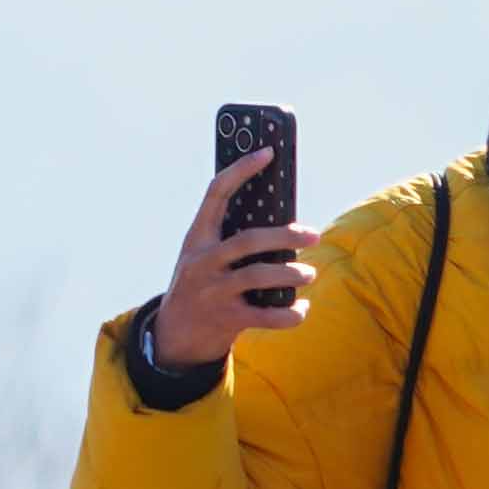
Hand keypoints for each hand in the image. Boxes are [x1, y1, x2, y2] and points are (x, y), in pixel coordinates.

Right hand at [146, 150, 321, 370]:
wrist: (175, 336)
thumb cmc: (201, 285)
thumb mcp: (203, 257)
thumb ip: (230, 238)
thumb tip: (281, 221)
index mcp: (197, 238)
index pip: (216, 193)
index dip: (242, 170)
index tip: (268, 152)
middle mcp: (202, 262)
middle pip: (249, 240)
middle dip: (285, 236)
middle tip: (313, 235)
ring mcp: (213, 292)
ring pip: (259, 276)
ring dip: (291, 274)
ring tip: (309, 273)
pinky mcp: (226, 319)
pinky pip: (266, 316)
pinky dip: (290, 314)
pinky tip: (302, 308)